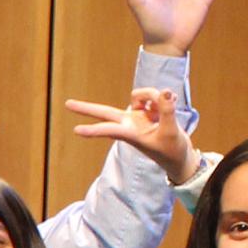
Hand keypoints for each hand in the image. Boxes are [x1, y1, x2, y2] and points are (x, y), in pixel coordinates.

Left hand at [67, 87, 194, 182]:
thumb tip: (164, 92)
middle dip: (86, 108)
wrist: (180, 156)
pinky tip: (169, 107)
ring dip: (152, 96)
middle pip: (104, 112)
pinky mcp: (147, 111)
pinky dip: (162, 99)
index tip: (76, 131)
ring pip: (139, 94)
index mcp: (131, 134)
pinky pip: (152, 95)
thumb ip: (167, 111)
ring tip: (167, 108)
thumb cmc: (172, 150)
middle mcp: (129, 124)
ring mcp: (137, 116)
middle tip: (66, 104)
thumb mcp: (171, 132)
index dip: (93, 130)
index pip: (109, 130)